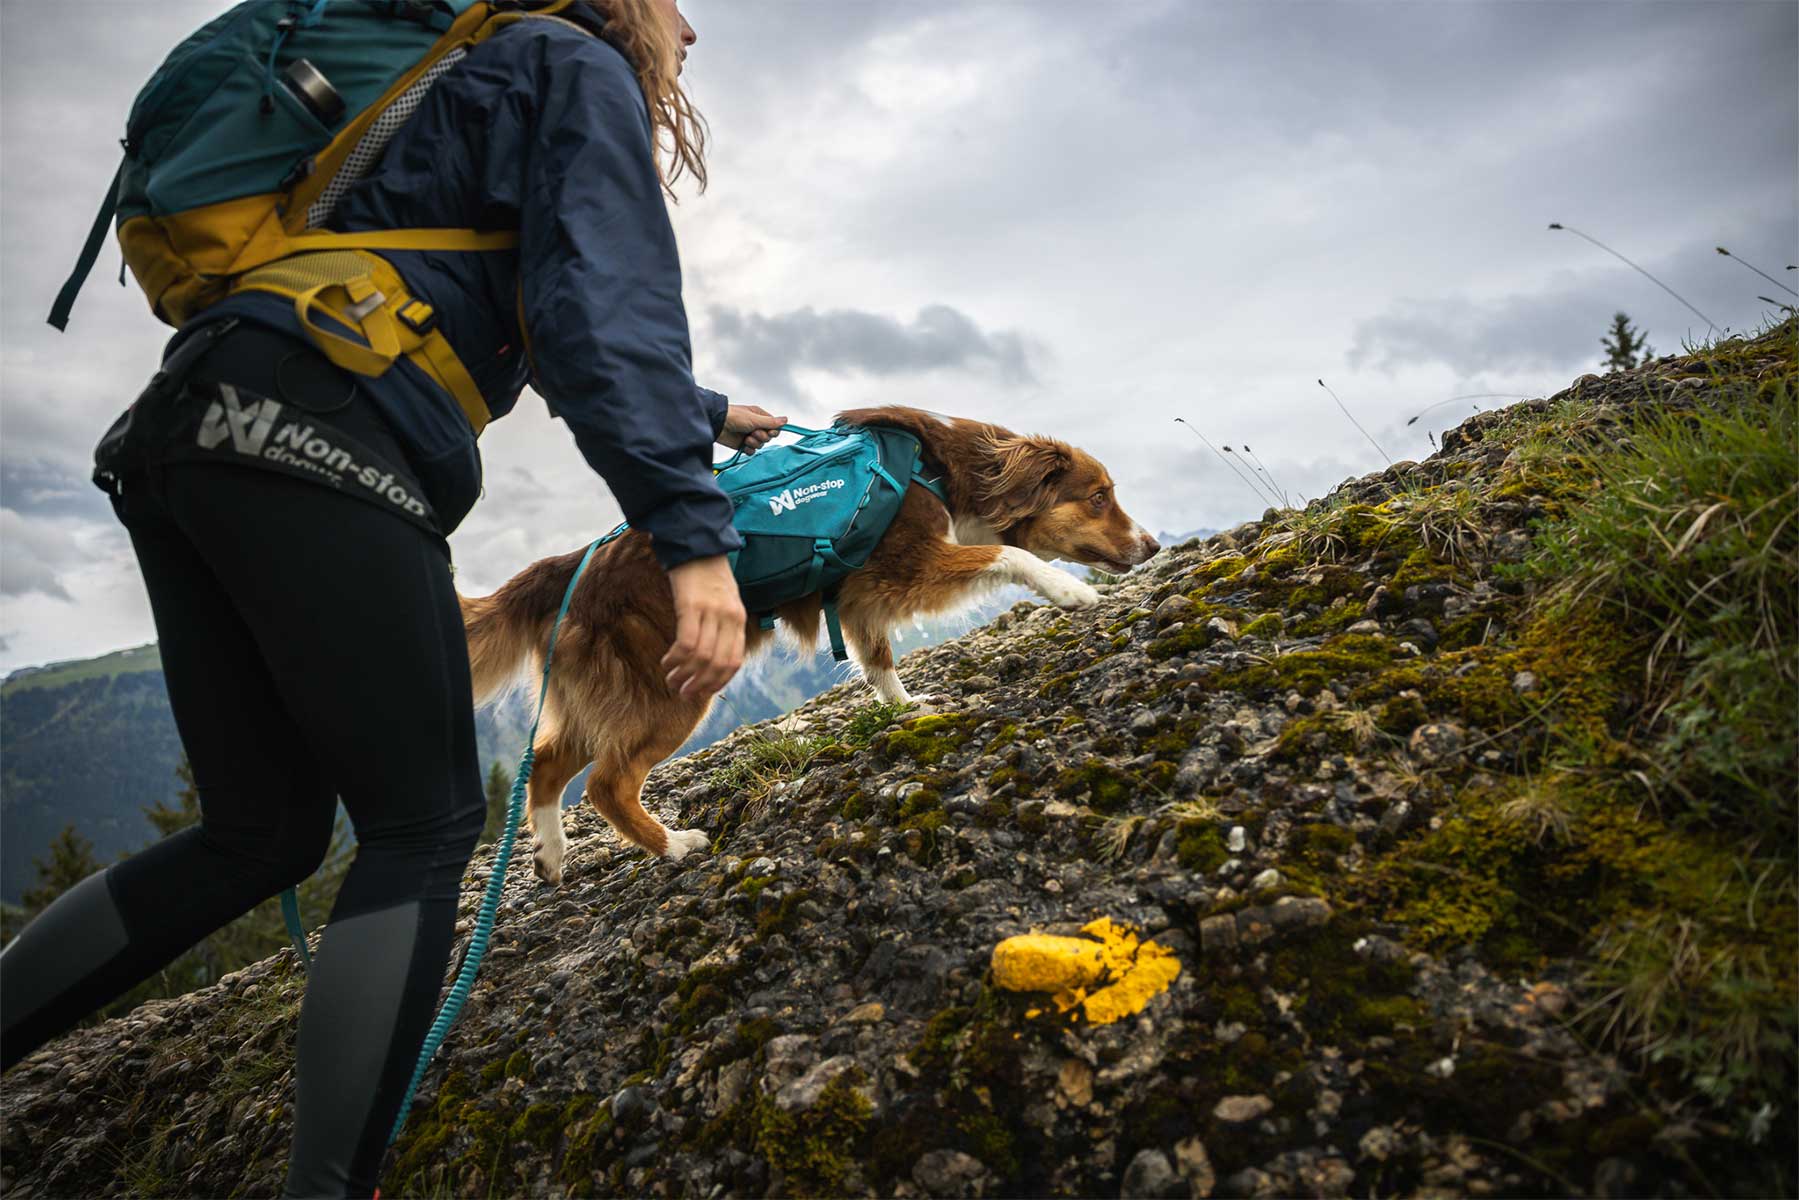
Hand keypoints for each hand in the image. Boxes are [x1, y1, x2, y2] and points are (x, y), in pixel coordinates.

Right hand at [661, 555, 745, 698]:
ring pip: (702, 657)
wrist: (695, 543)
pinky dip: (676, 659)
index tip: (701, 692)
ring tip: (671, 681)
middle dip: (700, 684)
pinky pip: (686, 642)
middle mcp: (729, 617)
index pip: (734, 662)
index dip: (718, 682)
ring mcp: (711, 611)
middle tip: (682, 693)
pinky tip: (666, 662)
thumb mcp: (723, 601)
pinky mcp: (691, 605)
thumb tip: (709, 659)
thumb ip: (722, 627)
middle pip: (718, 664)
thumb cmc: (706, 575)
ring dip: (684, 675)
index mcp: (739, 619)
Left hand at [719, 404, 786, 453]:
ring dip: (754, 442)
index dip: (773, 431)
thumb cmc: (734, 416)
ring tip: (746, 438)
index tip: (769, 431)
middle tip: (753, 432)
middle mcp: (755, 426)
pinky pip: (752, 451)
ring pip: (760, 445)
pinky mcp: (742, 445)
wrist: (718, 424)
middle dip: (762, 437)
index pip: (774, 427)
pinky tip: (743, 445)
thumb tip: (786, 420)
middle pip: (768, 437)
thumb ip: (771, 422)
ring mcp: (749, 436)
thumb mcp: (755, 419)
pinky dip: (748, 449)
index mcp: (760, 417)